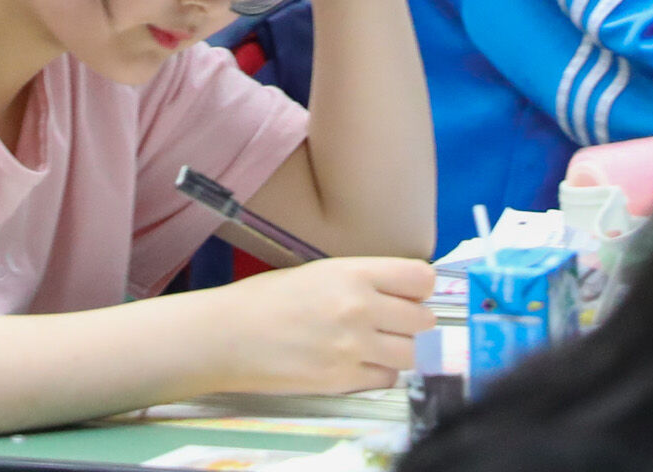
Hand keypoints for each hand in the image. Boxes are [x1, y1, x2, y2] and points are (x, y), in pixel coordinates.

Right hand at [200, 257, 436, 394]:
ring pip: (411, 354)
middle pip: (423, 320)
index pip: (421, 278)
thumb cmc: (266, 299)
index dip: (420, 288)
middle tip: (394, 323)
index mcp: (352, 273)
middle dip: (413, 322)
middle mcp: (359, 308)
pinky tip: (358, 363)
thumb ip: (362, 281)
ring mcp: (353, 347)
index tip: (410, 294)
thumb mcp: (318, 273)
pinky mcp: (343, 380)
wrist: (228, 336)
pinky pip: (387, 379)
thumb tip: (399, 295)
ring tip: (376, 345)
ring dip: (399, 351)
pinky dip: (379, 373)